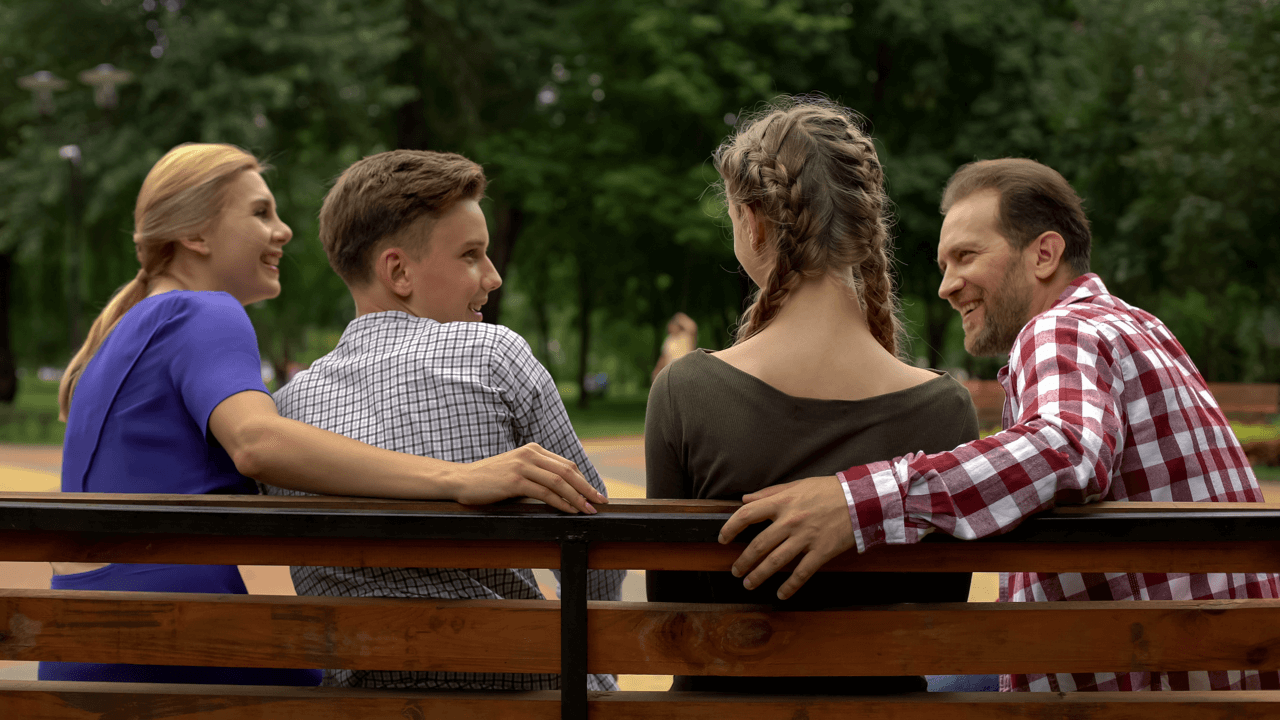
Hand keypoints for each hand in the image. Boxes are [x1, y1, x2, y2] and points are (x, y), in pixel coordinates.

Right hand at [452, 443, 606, 513]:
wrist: (461, 480)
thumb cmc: (489, 480)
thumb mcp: (517, 471)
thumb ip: (537, 475)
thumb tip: (563, 492)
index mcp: (533, 450)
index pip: (566, 464)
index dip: (583, 479)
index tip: (594, 493)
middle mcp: (530, 454)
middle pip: (567, 471)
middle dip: (587, 487)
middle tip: (600, 501)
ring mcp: (522, 466)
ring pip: (558, 481)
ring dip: (577, 497)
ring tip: (588, 509)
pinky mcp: (514, 480)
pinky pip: (544, 492)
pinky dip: (560, 502)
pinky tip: (569, 510)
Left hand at [718, 475, 854, 599]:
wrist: (860, 499)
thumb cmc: (828, 491)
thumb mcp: (797, 485)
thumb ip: (769, 493)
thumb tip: (745, 499)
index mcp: (782, 502)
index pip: (747, 515)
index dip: (730, 528)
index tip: (722, 538)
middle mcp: (790, 521)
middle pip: (758, 545)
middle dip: (743, 561)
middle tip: (736, 571)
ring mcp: (805, 538)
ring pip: (775, 561)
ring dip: (759, 575)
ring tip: (749, 584)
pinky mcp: (821, 551)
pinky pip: (801, 573)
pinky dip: (790, 586)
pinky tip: (781, 594)